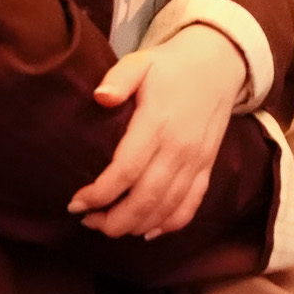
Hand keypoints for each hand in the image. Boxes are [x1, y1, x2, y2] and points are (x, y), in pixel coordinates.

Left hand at [69, 23, 247, 237]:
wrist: (218, 66)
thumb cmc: (170, 67)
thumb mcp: (141, 62)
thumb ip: (119, 78)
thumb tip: (100, 97)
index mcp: (158, 123)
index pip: (126, 170)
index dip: (99, 194)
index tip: (76, 203)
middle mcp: (179, 148)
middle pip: (146, 199)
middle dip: (114, 220)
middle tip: (88, 221)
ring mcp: (196, 161)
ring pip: (167, 208)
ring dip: (137, 225)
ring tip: (108, 227)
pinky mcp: (207, 167)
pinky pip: (192, 205)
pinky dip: (170, 225)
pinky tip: (148, 232)